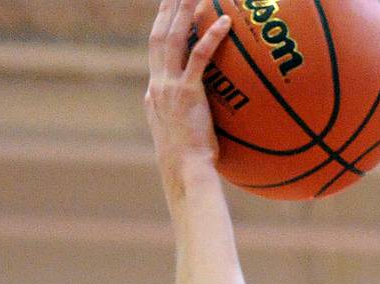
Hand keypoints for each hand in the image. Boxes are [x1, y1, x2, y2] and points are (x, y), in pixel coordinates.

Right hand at [144, 0, 231, 189]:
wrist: (185, 171)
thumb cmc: (191, 163)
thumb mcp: (183, 136)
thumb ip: (189, 119)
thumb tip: (204, 116)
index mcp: (154, 93)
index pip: (156, 52)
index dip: (161, 27)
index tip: (167, 10)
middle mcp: (157, 85)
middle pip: (159, 36)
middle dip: (166, 9)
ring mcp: (169, 87)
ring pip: (172, 37)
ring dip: (183, 10)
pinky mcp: (187, 92)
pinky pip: (199, 57)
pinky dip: (211, 36)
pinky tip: (225, 21)